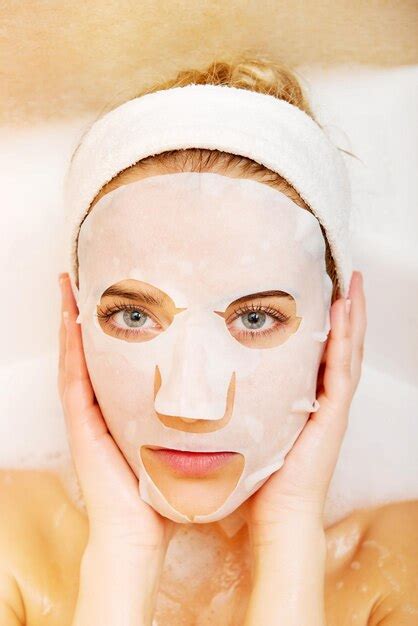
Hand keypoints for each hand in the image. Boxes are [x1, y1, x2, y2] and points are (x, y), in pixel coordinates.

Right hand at [58, 273, 171, 625]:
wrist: (140, 532)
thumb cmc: (164, 488)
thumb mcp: (181, 441)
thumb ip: (193, 415)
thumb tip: (229, 391)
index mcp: (122, 407)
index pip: (116, 358)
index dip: (115, 326)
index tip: (123, 293)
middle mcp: (100, 404)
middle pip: (91, 349)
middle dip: (88, 313)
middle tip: (91, 274)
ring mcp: (86, 412)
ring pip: (75, 354)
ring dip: (72, 318)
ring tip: (72, 282)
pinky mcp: (80, 422)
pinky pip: (72, 375)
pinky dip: (69, 345)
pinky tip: (70, 316)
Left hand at [246, 271, 365, 538]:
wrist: (278, 511)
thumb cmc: (263, 472)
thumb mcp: (256, 423)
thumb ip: (249, 397)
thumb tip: (215, 371)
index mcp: (311, 398)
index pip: (326, 351)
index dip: (330, 321)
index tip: (324, 289)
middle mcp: (328, 398)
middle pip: (344, 345)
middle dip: (348, 309)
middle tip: (348, 273)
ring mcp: (334, 406)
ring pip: (349, 351)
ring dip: (352, 316)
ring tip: (352, 282)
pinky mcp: (333, 414)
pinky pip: (341, 370)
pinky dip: (344, 340)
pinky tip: (343, 313)